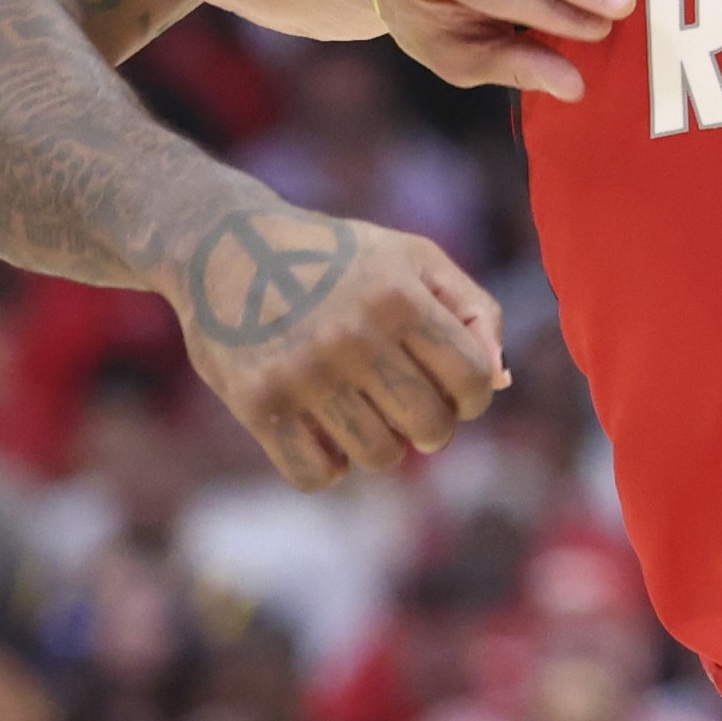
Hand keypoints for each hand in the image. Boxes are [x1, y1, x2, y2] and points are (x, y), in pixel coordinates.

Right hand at [164, 199, 505, 488]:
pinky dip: (328, 465)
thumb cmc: (334, 256)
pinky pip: (317, 476)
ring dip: (380, 445)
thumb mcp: (409, 256)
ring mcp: (303, 373)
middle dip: (430, 426)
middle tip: (404, 403)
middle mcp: (351, 336)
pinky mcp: (258, 404)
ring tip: (362, 412)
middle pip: (431, 428)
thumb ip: (471, 310)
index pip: (473, 381)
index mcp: (396, 295)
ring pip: (380, 458)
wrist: (221, 244)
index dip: (472, 396)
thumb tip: (500, 381)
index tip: (449, 389)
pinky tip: (321, 430)